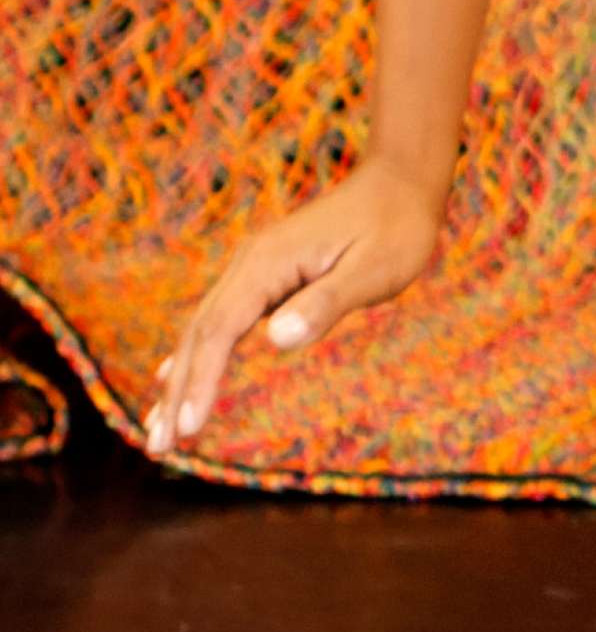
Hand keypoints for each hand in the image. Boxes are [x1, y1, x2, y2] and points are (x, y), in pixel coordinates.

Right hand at [144, 153, 444, 456]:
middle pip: (200, 333)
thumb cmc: (395, 228)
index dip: (200, 380)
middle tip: (158, 448)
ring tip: (159, 431)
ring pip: (204, 328)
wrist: (400, 182)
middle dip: (177, 392)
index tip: (187, 428)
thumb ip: (325, 303)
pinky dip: (198, 355)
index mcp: (268, 263)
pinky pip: (221, 320)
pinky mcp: (266, 275)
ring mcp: (255, 267)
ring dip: (181, 379)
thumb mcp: (373, 270)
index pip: (220, 330)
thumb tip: (274, 339)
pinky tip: (174, 378)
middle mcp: (251, 263)